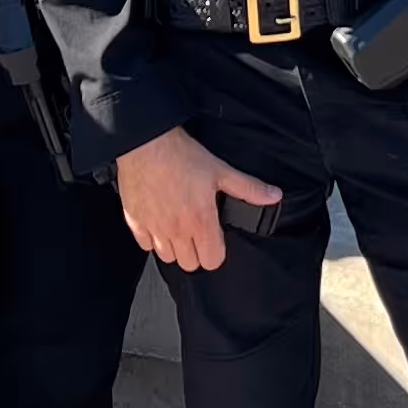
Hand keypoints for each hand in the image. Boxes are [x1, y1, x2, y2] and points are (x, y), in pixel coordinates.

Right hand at [115, 123, 271, 272]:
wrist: (146, 143)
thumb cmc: (180, 156)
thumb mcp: (220, 170)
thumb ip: (248, 188)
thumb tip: (273, 196)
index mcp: (200, 221)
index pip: (212, 261)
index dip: (217, 252)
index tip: (216, 239)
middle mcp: (177, 230)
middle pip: (190, 264)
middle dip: (197, 252)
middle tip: (198, 232)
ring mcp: (154, 228)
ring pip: (167, 258)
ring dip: (175, 248)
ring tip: (179, 228)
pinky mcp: (135, 222)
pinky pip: (145, 245)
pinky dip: (152, 239)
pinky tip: (159, 222)